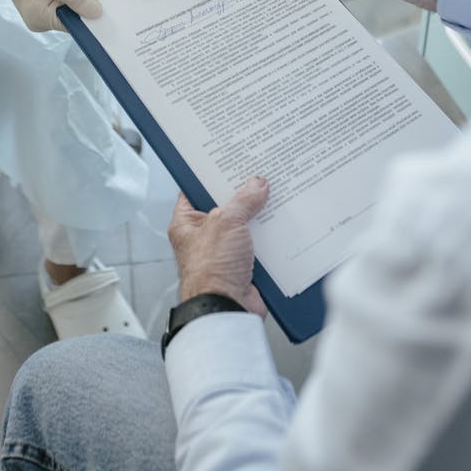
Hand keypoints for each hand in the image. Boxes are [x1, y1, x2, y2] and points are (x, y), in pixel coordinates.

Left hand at [168, 176, 268, 316]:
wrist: (226, 309)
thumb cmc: (211, 271)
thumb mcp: (226, 222)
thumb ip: (243, 200)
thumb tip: (257, 184)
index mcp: (187, 223)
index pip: (196, 190)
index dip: (211, 176)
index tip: (229, 161)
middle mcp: (204, 237)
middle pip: (226, 207)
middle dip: (243, 195)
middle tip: (259, 175)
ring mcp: (225, 252)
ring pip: (245, 226)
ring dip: (259, 216)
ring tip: (275, 195)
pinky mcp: (244, 266)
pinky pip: (259, 244)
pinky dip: (270, 236)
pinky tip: (282, 223)